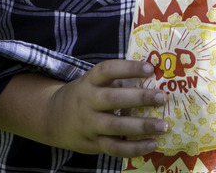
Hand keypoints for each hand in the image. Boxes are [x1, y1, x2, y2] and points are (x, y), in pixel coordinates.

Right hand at [48, 60, 167, 157]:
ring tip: (164, 125)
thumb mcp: (91, 82)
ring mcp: (89, 125)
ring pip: (116, 126)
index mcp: (89, 81)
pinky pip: (115, 148)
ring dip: (142, 127)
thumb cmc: (83, 95)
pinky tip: (152, 144)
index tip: (150, 67)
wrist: (52, 118)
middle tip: (162, 97)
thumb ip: (114, 80)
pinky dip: (134, 148)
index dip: (128, 68)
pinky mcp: (93, 144)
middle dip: (140, 98)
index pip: (108, 70)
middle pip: (114, 99)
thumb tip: (150, 78)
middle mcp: (87, 102)